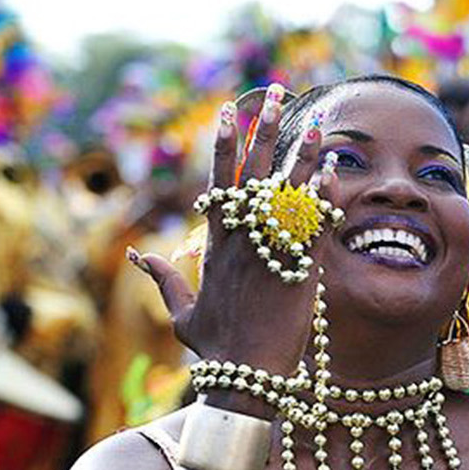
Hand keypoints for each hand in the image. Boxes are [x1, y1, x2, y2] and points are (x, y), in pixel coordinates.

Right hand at [133, 85, 331, 377]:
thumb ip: (163, 278)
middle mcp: (242, 241)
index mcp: (216, 245)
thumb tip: (136, 255)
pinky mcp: (300, 269)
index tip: (228, 112)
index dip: (225, 144)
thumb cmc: (215, 348)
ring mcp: (271, 252)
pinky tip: (332, 170)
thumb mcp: (182, 313)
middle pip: (252, 173)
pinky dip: (323, 196)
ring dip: (302, 154)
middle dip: (263, 129)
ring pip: (287, 192)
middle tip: (275, 94)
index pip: (219, 181)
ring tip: (315, 122)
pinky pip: (314, 224)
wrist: (245, 375)